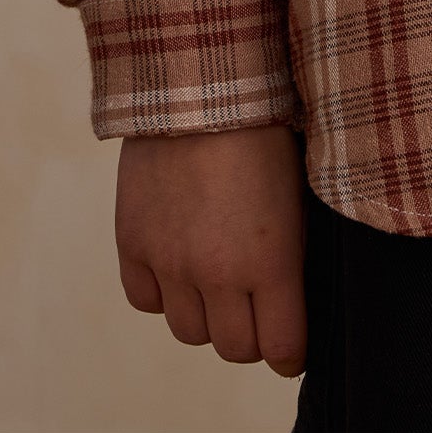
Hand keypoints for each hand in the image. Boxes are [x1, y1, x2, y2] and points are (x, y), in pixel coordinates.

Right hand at [115, 122, 307, 376]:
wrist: (198, 81)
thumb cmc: (264, 125)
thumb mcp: (298, 190)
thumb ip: (292, 251)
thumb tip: (294, 293)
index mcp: (270, 259)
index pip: (281, 346)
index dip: (290, 351)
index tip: (292, 343)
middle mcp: (217, 272)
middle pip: (233, 348)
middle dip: (251, 335)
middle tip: (257, 309)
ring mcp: (170, 260)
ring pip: (188, 331)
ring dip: (206, 315)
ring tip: (216, 281)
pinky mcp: (133, 243)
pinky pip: (146, 300)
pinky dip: (163, 291)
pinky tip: (177, 263)